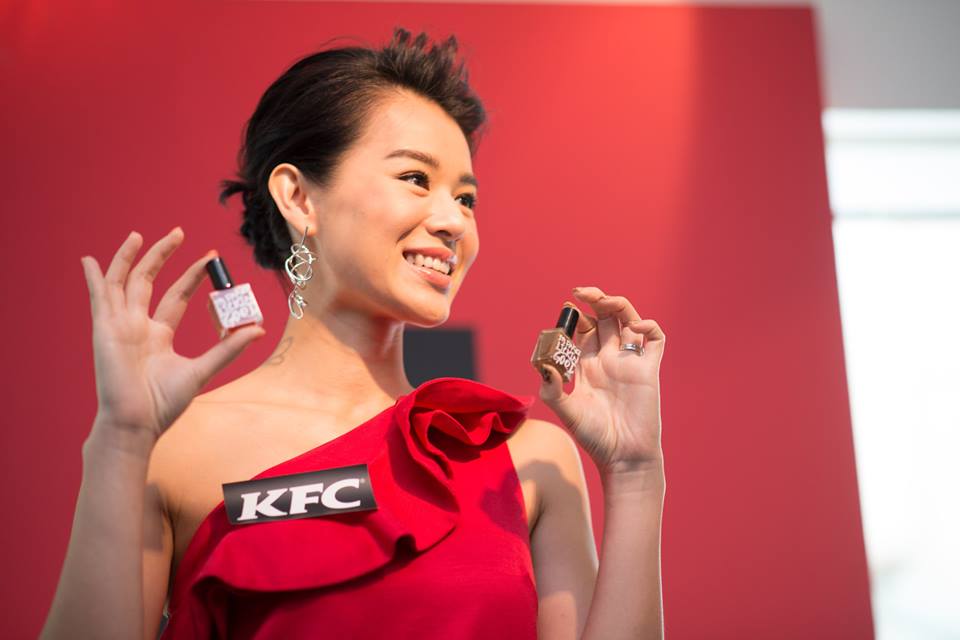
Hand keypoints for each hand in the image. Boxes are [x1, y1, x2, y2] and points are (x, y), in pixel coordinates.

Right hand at [81, 228, 264, 447]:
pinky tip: (89, 260)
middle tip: (179, 232)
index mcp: (159, 336)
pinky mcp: (104, 329)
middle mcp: (138, 327)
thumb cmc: (164, 403)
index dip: (192, 275)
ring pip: (123, 283)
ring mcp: (119, 326)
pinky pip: (99, 298)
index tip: (211, 258)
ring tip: (139, 234)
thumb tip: (258, 329)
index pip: (176, 296)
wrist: (137, 421)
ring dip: (129, 258)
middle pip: (149, 282)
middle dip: (163, 256)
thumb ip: (229, 348)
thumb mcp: (203, 369)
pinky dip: (94, 278)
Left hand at [537, 286, 665, 474]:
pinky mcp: (649, 369)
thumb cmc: (594, 437)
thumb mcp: (566, 411)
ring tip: (603, 299)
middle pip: (605, 319)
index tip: (567, 307)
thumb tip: (543, 366)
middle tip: (582, 292)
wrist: (623, 457)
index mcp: (588, 366)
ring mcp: (630, 362)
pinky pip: (655, 339)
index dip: (576, 317)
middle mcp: (609, 359)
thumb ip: (553, 389)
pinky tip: (634, 327)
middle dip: (595, 301)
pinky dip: (648, 326)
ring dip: (617, 305)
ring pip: (628, 321)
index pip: (583, 330)